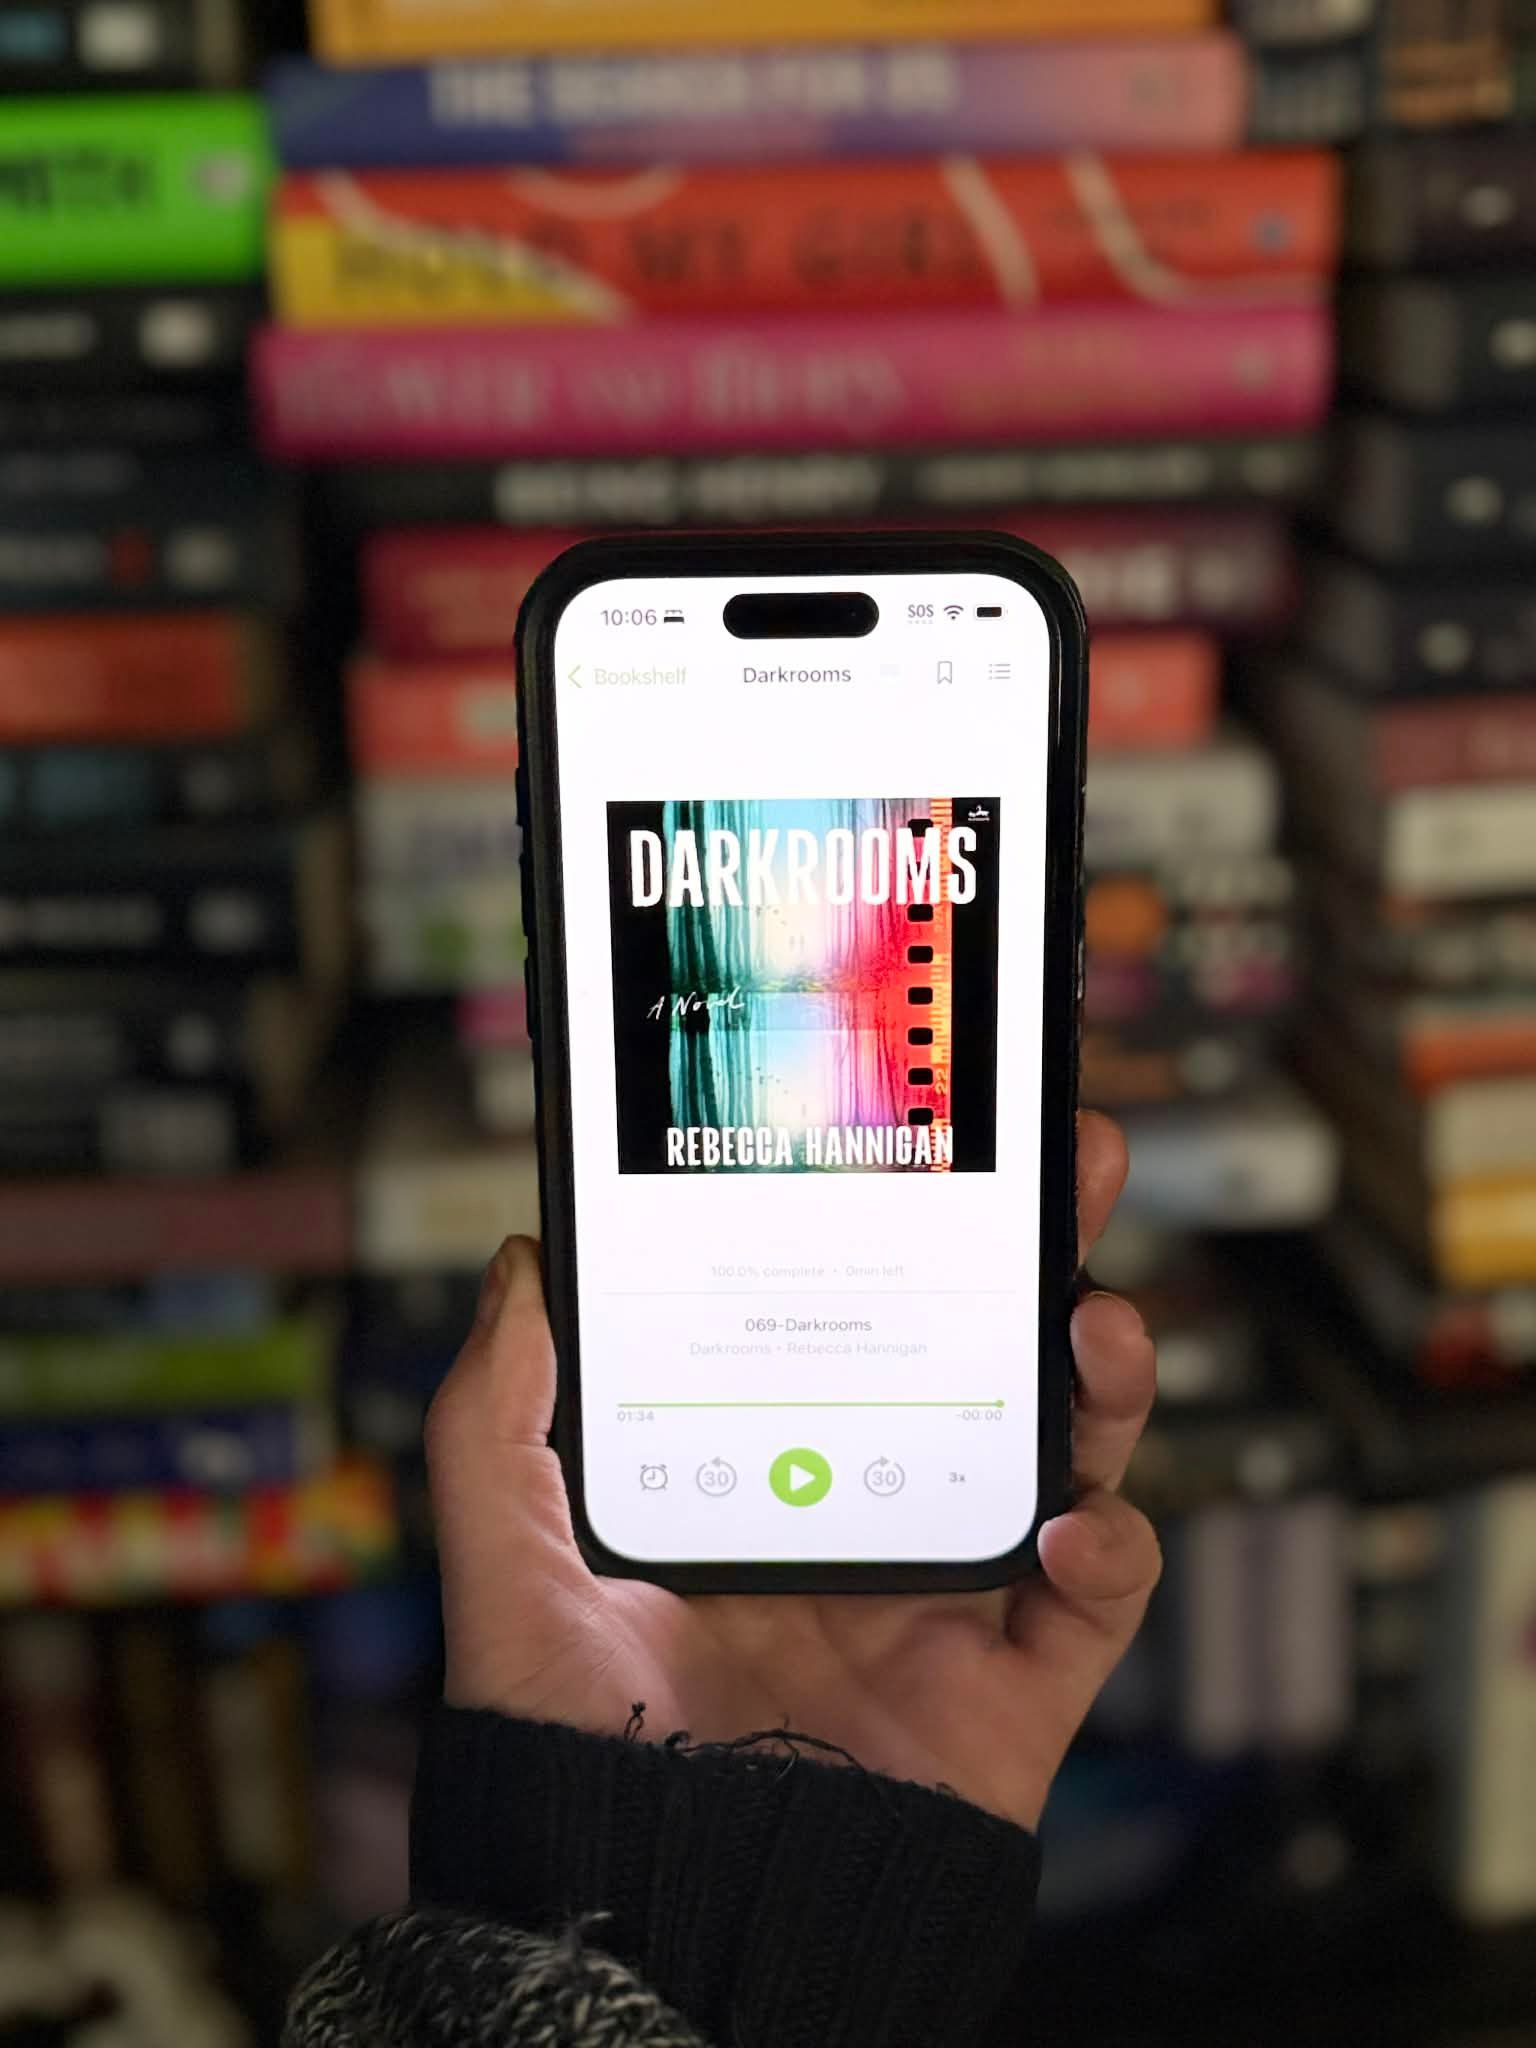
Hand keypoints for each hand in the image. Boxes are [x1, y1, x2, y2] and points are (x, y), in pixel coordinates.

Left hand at [426, 1111, 1159, 1832]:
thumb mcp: (511, 1555)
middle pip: (992, 1360)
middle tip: (1079, 1163)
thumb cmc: (568, 1744)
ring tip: (1092, 1320)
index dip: (914, 1231)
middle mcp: (877, 1515)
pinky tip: (1073, 1521)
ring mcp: (952, 1599)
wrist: (648, 1910)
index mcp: (779, 1465)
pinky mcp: (1012, 1691)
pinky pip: (1099, 1606)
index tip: (933, 1142)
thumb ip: (498, 1414)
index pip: (869, 1321)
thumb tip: (521, 1263)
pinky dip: (1115, 1550)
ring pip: (1071, 1457)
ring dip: (1104, 1377)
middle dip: (1049, 1253)